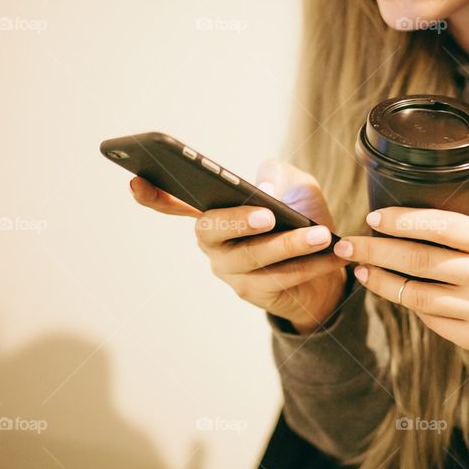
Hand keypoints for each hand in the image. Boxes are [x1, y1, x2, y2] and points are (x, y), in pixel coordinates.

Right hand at [129, 159, 348, 333]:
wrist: (326, 260)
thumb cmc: (302, 215)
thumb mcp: (297, 185)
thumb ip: (281, 175)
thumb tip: (263, 188)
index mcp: (213, 208)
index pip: (173, 201)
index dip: (152, 195)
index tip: (136, 182)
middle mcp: (212, 240)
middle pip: (211, 230)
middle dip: (239, 221)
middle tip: (269, 214)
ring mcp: (229, 269)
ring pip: (252, 258)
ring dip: (290, 245)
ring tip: (320, 235)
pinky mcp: (252, 293)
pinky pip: (279, 279)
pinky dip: (310, 265)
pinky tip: (333, 254)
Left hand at [331, 204, 468, 353]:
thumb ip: (462, 219)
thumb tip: (406, 199)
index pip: (441, 226)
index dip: (402, 221)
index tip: (372, 217)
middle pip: (420, 261)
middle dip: (376, 250)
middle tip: (346, 244)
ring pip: (417, 296)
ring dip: (381, 281)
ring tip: (361, 268)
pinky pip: (429, 320)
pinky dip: (407, 303)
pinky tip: (392, 290)